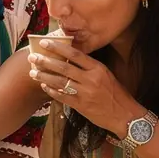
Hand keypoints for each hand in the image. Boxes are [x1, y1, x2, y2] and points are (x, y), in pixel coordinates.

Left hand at [27, 38, 142, 138]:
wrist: (125, 115)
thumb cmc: (116, 94)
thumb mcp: (106, 75)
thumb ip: (90, 67)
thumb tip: (70, 58)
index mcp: (98, 68)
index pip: (75, 54)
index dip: (58, 47)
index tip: (45, 42)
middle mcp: (90, 79)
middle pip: (63, 67)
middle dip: (45, 61)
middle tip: (32, 57)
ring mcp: (85, 93)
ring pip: (59, 82)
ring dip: (44, 76)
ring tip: (32, 72)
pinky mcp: (81, 106)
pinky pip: (62, 96)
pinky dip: (51, 91)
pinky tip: (43, 86)